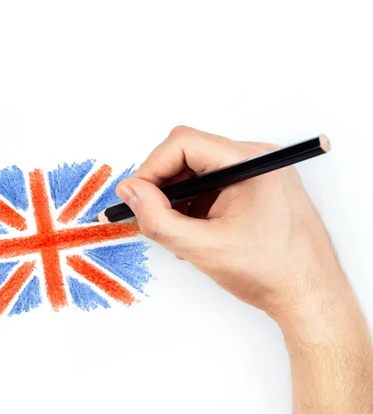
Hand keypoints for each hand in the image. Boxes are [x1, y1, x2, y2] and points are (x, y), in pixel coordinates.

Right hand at [117, 126, 345, 318]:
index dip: (151, 168)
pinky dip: (196, 203)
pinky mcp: (258, 185)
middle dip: (164, 184)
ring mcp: (260, 171)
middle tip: (151, 215)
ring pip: (199, 169)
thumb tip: (130, 191)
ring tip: (179, 232)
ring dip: (179, 197)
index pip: (183, 144)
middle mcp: (257, 159)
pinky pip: (214, 182)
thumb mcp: (201, 248)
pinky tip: (196, 231)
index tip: (135, 196)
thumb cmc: (271, 272)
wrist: (310, 295)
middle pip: (190, 153)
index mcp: (250, 164)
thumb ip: (157, 218)